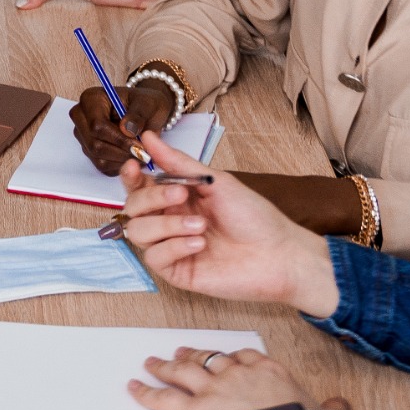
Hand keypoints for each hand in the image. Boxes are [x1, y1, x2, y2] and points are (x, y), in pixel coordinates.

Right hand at [71, 82, 175, 174]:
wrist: (146, 112)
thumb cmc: (145, 104)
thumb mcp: (148, 104)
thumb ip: (138, 115)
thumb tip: (128, 129)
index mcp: (91, 99)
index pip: (97, 125)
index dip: (118, 139)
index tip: (139, 145)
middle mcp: (81, 118)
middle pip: (94, 144)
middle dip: (120, 152)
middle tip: (143, 153)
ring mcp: (83, 135)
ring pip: (97, 157)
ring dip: (121, 159)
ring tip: (141, 154)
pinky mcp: (89, 150)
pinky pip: (101, 165)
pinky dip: (119, 165)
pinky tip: (132, 155)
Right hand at [116, 131, 340, 317]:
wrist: (278, 254)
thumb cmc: (254, 217)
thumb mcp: (216, 182)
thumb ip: (178, 164)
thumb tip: (149, 137)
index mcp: (176, 197)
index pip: (139, 186)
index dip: (130, 177)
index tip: (135, 167)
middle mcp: (169, 221)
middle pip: (133, 207)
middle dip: (152, 198)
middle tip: (181, 195)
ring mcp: (171, 247)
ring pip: (138, 232)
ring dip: (166, 225)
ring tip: (201, 226)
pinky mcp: (176, 271)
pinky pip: (153, 258)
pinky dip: (174, 247)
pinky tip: (199, 244)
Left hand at [129, 345, 350, 409]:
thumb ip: (333, 408)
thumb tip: (340, 405)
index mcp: (269, 371)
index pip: (243, 356)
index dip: (229, 357)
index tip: (223, 357)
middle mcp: (237, 374)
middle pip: (209, 359)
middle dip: (193, 354)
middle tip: (180, 351)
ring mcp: (214, 389)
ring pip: (182, 371)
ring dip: (164, 366)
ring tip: (151, 363)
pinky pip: (163, 399)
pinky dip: (146, 393)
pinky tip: (134, 388)